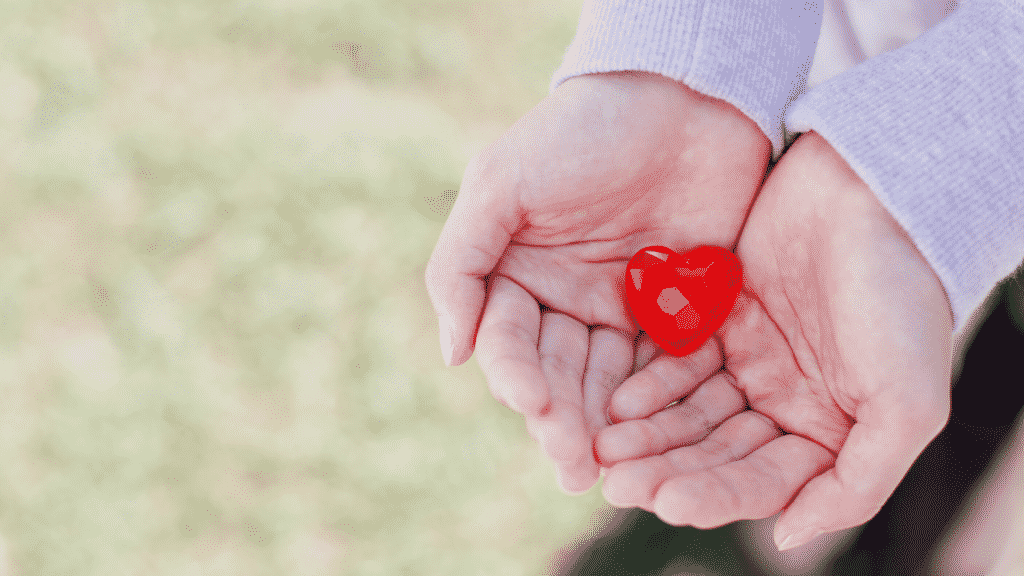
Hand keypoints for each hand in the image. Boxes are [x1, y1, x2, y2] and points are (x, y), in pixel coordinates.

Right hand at [424, 71, 770, 492]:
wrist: (680, 97)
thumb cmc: (579, 134)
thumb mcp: (501, 184)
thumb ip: (462, 264)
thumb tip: (452, 354)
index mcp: (514, 274)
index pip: (508, 340)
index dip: (516, 375)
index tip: (533, 405)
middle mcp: (561, 299)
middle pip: (555, 373)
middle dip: (561, 420)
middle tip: (574, 469)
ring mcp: (618, 307)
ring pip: (606, 381)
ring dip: (605, 425)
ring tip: (610, 470)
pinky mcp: (673, 310)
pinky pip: (662, 365)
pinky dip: (657, 400)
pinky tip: (658, 434)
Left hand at [596, 131, 953, 549]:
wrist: (872, 195)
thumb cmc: (901, 299)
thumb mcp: (907, 403)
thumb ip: (857, 483)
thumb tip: (789, 538)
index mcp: (829, 433)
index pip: (763, 482)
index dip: (715, 496)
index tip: (667, 503)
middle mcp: (785, 405)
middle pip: (716, 453)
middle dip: (668, 470)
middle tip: (617, 483)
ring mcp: (750, 362)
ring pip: (689, 412)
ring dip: (649, 433)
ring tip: (607, 446)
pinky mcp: (718, 321)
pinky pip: (676, 362)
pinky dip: (650, 383)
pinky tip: (620, 401)